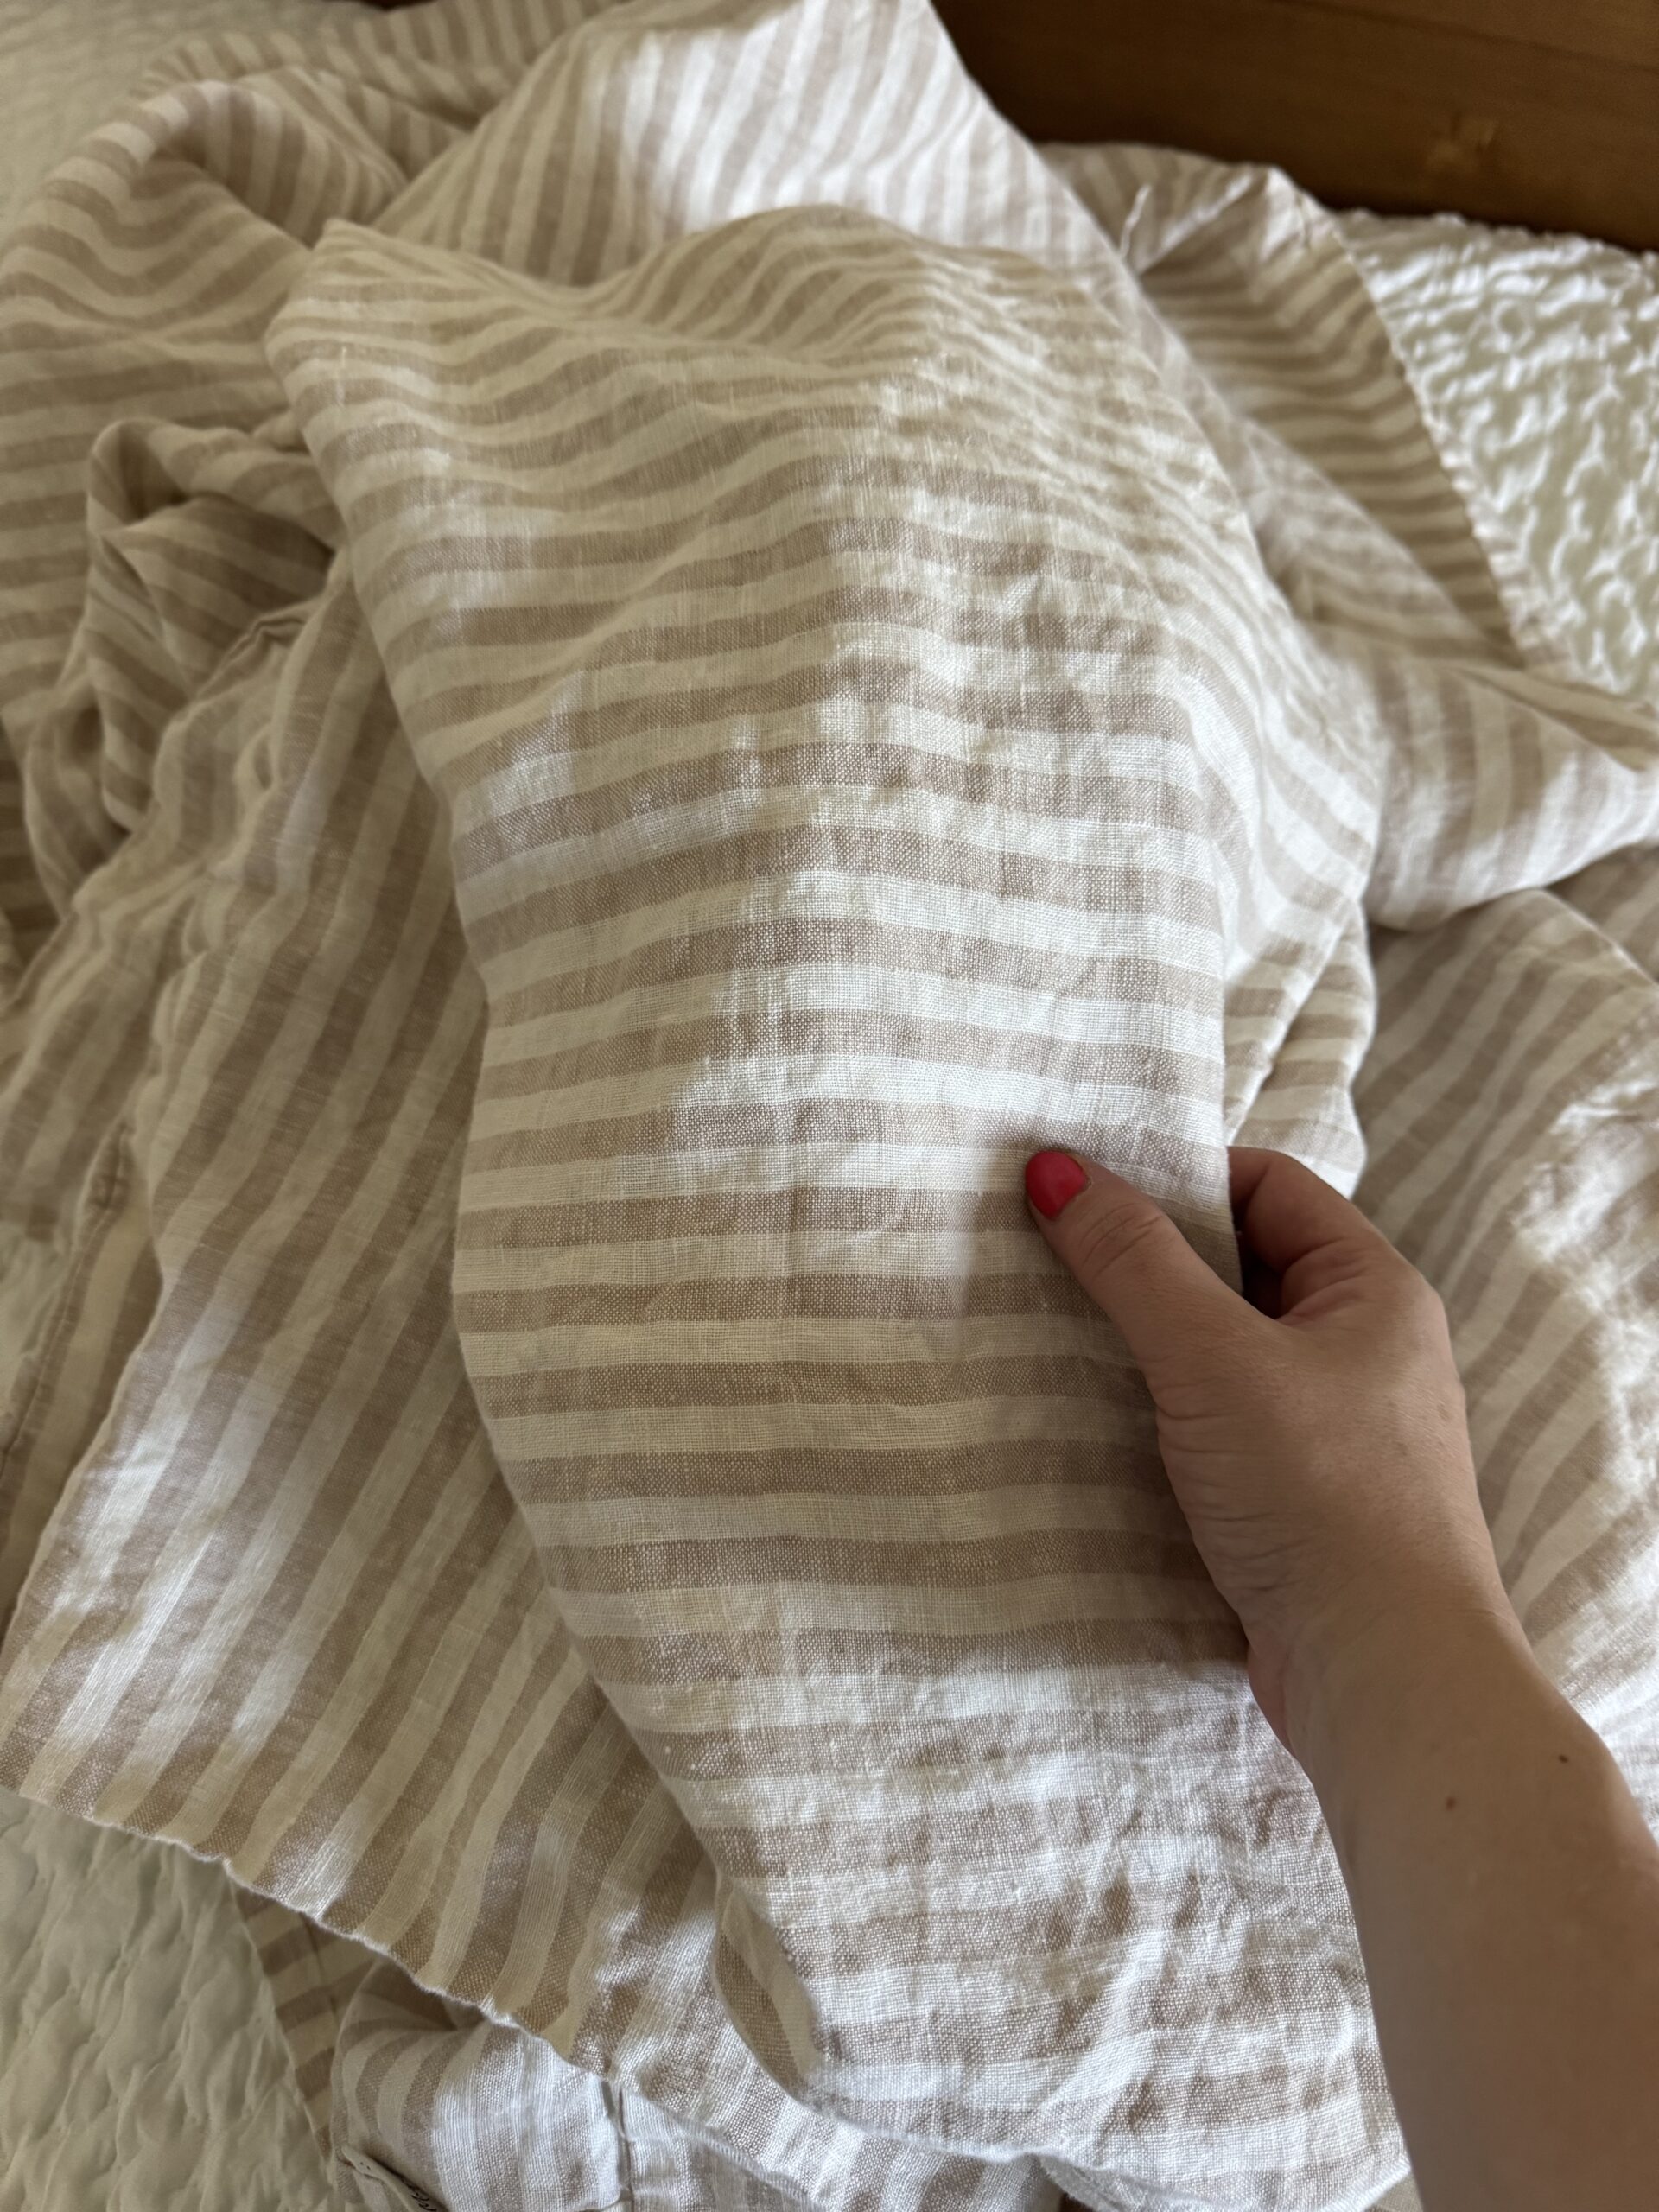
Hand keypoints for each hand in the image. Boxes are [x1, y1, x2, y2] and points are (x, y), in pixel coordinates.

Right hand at [1024, 1146, 1517, 1753]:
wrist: (1385, 1671)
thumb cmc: (1318, 1491)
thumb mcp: (1212, 1356)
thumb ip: (1131, 1259)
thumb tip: (1053, 1164)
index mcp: (1374, 1289)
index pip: (1269, 1187)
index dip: (1180, 1178)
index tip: (1086, 1193)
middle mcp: (1369, 1349)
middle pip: (1245, 1269)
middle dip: (1154, 1265)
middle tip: (1054, 1259)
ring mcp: (1342, 1431)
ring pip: (1231, 1356)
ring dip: (1155, 1349)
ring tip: (1059, 1340)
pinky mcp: (1308, 1504)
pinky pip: (1229, 1430)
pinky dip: (1171, 1422)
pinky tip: (1105, 1432)